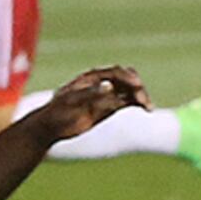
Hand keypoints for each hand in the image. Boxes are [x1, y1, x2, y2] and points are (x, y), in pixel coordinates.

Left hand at [26, 64, 149, 141]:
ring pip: (130, 91)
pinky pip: (128, 101)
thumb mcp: (73, 101)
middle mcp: (102, 83)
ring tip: (148, 107)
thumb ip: (92, 93)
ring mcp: (106, 95)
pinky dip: (138, 103)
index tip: (138, 86)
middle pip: (126, 79)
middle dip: (137, 87)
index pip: (115, 73)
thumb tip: (110, 86)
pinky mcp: (109, 107)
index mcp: (92, 78)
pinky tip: (147, 108)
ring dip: (141, 96)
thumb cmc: (58, 111)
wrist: (52, 126)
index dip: (128, 78)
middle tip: (144, 100)